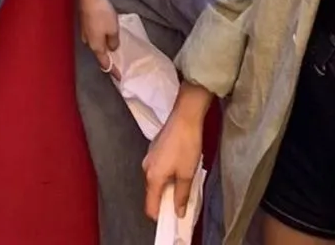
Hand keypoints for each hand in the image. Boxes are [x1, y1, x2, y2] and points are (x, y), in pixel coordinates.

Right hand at [78, 0, 119, 72]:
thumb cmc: (102, 14)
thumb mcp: (113, 30)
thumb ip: (114, 42)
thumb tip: (111, 48)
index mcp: (96, 47)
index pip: (105, 64)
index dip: (113, 71)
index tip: (120, 77)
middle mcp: (88, 42)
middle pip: (98, 54)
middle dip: (107, 58)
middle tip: (117, 61)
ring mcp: (84, 33)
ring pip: (95, 44)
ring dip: (103, 46)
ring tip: (112, 47)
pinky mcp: (84, 24)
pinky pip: (93, 36)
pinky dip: (100, 38)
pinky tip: (105, 33)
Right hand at [142, 100, 205, 219]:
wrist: (185, 116)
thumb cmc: (186, 144)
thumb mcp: (187, 174)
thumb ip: (181, 195)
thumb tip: (178, 211)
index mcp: (153, 176)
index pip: (150, 205)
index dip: (160, 215)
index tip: (172, 218)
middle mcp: (147, 167)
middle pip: (153, 192)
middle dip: (166, 199)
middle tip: (182, 199)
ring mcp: (149, 156)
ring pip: (156, 179)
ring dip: (168, 184)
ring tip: (184, 181)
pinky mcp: (155, 148)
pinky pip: (158, 167)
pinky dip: (167, 172)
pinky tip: (180, 167)